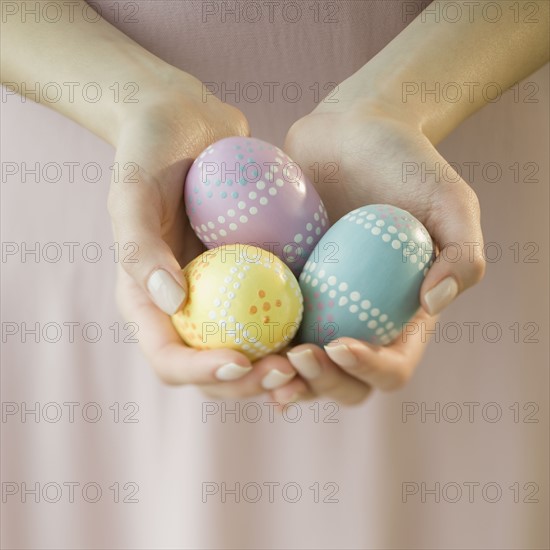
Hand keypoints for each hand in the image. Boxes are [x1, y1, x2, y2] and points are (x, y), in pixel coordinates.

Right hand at [110, 75, 298, 396]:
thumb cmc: (149, 153)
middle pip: (211, 368)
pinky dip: (293, 329)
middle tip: (287, 373)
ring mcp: (218, 295)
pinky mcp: (248, 277)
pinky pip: (271, 312)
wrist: (185, 122)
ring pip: (247, 350)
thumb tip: (172, 303)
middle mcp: (183, 307)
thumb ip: (140, 247)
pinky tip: (324, 327)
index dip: (201, 371)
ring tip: (310, 360)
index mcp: (147, 301)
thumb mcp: (131, 191)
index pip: (168, 357)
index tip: (240, 361)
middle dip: (247, 382)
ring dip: (276, 366)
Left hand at [267, 102, 484, 404]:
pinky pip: (267, 328)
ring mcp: (320, 309)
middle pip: (344, 381)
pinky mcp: (285, 288)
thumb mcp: (450, 200)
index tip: (339, 345)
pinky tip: (233, 343)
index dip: (368, 370)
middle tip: (296, 357)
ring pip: (301, 368)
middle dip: (321, 383)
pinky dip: (253, 346)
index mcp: (402, 317)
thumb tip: (434, 303)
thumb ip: (463, 253)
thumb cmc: (406, 163)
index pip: (392, 366)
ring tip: (260, 366)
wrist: (353, 131)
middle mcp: (360, 322)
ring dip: (282, 378)